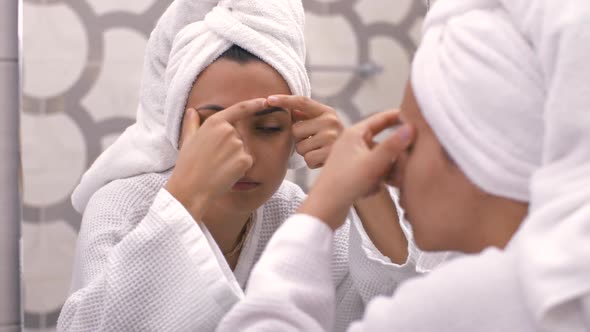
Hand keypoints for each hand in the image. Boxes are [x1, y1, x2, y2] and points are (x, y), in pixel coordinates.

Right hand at [165, 98, 267, 219]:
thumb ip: (192, 124)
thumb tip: (192, 111)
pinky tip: (225, 174)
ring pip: (243, 150)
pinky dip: (239, 169)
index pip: (240, 109)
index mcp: (215, 122)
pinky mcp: (244, 160)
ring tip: (217, 167)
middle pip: (239, 137)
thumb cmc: (188, 165)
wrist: (191, 188)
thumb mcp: (187, 140)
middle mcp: (228, 130)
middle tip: (214, 160)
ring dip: (235, 159)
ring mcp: (238, 145)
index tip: (265, 101)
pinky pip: (247, 162)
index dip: (254, 104)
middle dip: (231, 148)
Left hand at [267, 95, 342, 168]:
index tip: (269, 99)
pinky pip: (307, 159)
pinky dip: (312, 162)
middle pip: (295, 130)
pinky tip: (322, 159)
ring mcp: (331, 138)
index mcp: (327, 112)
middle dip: (300, 139)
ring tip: (319, 150)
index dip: (285, 100)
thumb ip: (305, 116)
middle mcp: (331, 122)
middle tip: (314, 142)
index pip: (302, 102)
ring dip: (306, 152)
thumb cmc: (331, 140)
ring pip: (300, 147)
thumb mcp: (322, 123)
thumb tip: (283, 105)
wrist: (354, 158)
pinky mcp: (330, 154)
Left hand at [299, 110, 413, 228]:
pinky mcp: (351, 174)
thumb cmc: (346, 183)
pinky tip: (371, 190)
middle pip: (382, 142)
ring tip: (387, 182)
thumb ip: (393, 145)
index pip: (380, 118)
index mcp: (354, 134)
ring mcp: (351, 159)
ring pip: (378, 160)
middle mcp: (351, 143)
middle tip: (404, 162)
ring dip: (385, 171)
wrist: (325, 209)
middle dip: (393, 155)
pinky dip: (375, 180)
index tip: (413, 115)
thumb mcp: (374, 162)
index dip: (397, 116)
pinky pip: (372, 172)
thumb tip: (411, 127)